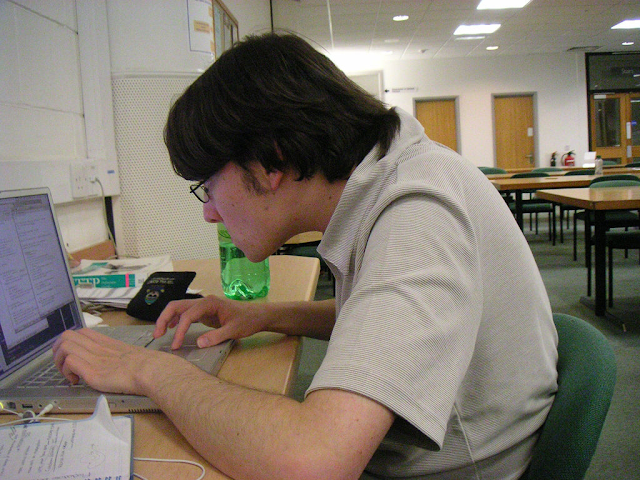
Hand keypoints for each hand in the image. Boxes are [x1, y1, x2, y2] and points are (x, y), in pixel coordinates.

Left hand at [52, 328, 171, 394]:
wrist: (150, 370)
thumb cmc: (146, 365)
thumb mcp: (130, 353)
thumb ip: (119, 355)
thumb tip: (119, 363)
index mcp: (106, 342)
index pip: (81, 332)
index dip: (71, 342)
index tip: (74, 355)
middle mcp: (97, 347)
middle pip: (67, 336)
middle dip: (58, 351)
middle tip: (65, 365)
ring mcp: (94, 358)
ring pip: (64, 346)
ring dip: (59, 362)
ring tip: (69, 374)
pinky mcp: (92, 372)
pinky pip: (69, 362)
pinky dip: (66, 372)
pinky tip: (76, 381)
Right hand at [154, 295, 268, 349]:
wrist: (257, 316)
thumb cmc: (247, 321)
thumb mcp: (234, 330)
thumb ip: (217, 336)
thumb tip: (199, 343)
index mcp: (210, 303)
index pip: (188, 315)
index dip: (180, 330)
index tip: (176, 345)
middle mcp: (204, 301)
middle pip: (177, 306)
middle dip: (165, 319)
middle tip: (157, 335)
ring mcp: (203, 306)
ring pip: (179, 308)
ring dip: (168, 319)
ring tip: (160, 334)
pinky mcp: (204, 312)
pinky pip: (186, 314)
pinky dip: (176, 320)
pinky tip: (172, 329)